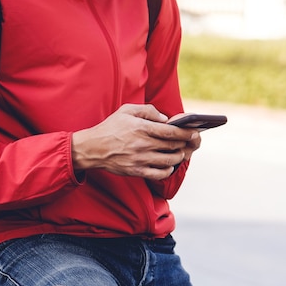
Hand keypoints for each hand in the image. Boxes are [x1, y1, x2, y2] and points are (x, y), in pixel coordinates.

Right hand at [71, 104, 199, 179]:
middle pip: (172, 146)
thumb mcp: (126, 111)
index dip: (185, 132)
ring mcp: (140, 159)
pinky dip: (167, 170)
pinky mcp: (136, 171)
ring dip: (178, 157)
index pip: (170, 131)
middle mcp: (142, 144)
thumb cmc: (110, 128)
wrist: (92, 148)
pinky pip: (159, 174)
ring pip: (169, 161)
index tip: (193, 132)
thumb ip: (147, 111)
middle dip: (184, 144)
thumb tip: (165, 118)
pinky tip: (168, 165)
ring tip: (179, 153)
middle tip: (189, 143)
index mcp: (141, 128)